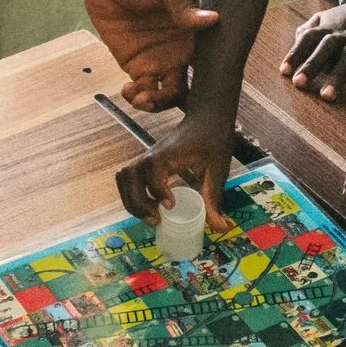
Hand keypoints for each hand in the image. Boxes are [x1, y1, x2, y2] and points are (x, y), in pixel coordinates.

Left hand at [77, 0, 220, 110]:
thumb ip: (184, 4)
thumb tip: (211, 19)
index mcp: (197, 31)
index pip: (215, 60)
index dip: (215, 77)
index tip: (205, 86)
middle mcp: (183, 50)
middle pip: (194, 86)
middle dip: (183, 99)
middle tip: (165, 96)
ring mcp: (161, 60)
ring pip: (169, 94)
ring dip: (158, 103)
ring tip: (143, 98)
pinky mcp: (137, 66)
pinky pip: (143, 90)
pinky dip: (137, 98)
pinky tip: (129, 90)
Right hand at [116, 122, 230, 220]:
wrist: (207, 117)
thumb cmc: (213, 140)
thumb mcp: (217, 170)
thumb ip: (214, 199)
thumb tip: (221, 229)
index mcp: (168, 154)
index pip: (152, 172)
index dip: (158, 191)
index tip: (172, 206)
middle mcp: (151, 155)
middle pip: (128, 177)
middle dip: (137, 203)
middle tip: (157, 220)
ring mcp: (146, 157)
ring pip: (123, 178)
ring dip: (131, 200)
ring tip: (151, 215)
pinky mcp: (146, 162)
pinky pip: (128, 178)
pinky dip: (132, 194)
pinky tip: (151, 205)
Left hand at [281, 0, 345, 100]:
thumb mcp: (327, 16)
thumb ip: (309, 27)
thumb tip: (295, 40)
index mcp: (328, 26)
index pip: (308, 38)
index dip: (295, 54)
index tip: (284, 71)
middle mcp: (343, 33)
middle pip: (325, 48)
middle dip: (312, 65)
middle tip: (299, 84)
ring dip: (337, 76)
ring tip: (327, 96)